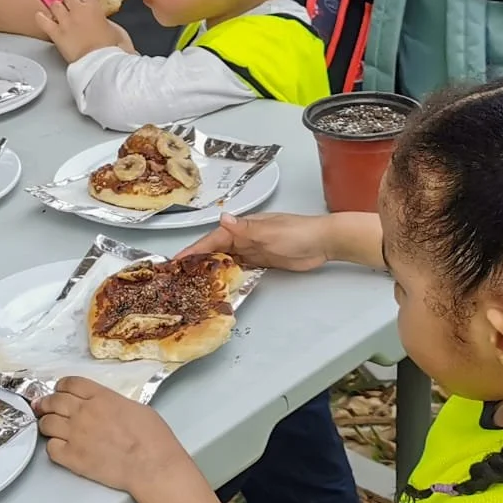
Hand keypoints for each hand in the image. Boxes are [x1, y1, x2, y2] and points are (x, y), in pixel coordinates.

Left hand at [35, 377, 191, 494]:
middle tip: (43, 407)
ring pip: (47, 423)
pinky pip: (50, 448)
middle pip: (53, 401)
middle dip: (47, 403)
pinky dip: (52, 447)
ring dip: (47, 424)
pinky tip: (60, 448)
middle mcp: (83, 412)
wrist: (152, 466)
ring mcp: (75, 434)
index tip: (59, 391)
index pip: (70, 383)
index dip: (61, 387)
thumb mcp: (136, 407)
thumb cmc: (153, 439)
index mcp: (101, 397)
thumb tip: (106, 406)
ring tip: (51, 428)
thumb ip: (113, 403)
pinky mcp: (72, 457)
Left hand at [37, 0, 133, 62]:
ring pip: (55, 5)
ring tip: (57, 14)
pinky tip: (41, 17)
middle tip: (69, 8)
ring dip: (56, 9)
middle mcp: (78, 10)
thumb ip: (108, 21)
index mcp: (94, 7)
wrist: (100, 63)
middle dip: (68, 1)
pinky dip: (40, 18)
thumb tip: (103, 21)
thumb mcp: (117, 30)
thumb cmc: (111, 49)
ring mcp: (65, 21)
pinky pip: (42, 20)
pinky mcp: (55, 34)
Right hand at [177, 212, 331, 270]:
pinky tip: (220, 284)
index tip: (177, 261)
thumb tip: (223, 218)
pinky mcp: (262, 262)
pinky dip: (228, 275)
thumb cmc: (298, 232)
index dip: (194, 250)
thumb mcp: (269, 231)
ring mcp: (253, 250)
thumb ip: (245, 229)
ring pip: (225, 260)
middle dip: (197, 262)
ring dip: (211, 270)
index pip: (212, 240)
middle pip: (215, 251)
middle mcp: (244, 237)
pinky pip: (239, 269)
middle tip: (179, 276)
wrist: (325, 242)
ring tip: (193, 283)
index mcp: (243, 227)